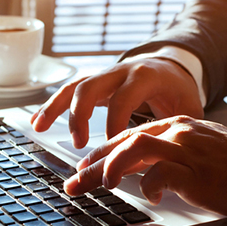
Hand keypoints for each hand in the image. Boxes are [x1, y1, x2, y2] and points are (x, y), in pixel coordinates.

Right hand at [30, 58, 203, 148]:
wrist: (172, 65)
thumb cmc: (179, 90)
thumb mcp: (188, 108)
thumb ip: (178, 131)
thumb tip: (168, 161)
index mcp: (145, 76)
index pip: (123, 98)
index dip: (115, 124)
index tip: (112, 149)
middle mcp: (121, 71)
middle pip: (91, 87)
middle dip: (80, 116)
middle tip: (80, 144)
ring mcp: (105, 74)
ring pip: (74, 86)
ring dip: (55, 108)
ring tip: (40, 129)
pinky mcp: (95, 82)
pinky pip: (69, 90)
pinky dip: (52, 105)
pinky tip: (38, 122)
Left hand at [64, 115, 226, 221]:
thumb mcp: (196, 152)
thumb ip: (167, 153)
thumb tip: (135, 169)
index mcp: (176, 125)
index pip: (128, 135)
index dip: (101, 153)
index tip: (83, 170)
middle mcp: (178, 132)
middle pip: (124, 141)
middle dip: (94, 164)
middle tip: (74, 184)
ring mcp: (187, 149)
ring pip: (136, 147)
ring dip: (112, 167)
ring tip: (101, 185)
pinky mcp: (197, 170)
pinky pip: (162, 173)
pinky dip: (148, 185)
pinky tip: (148, 196)